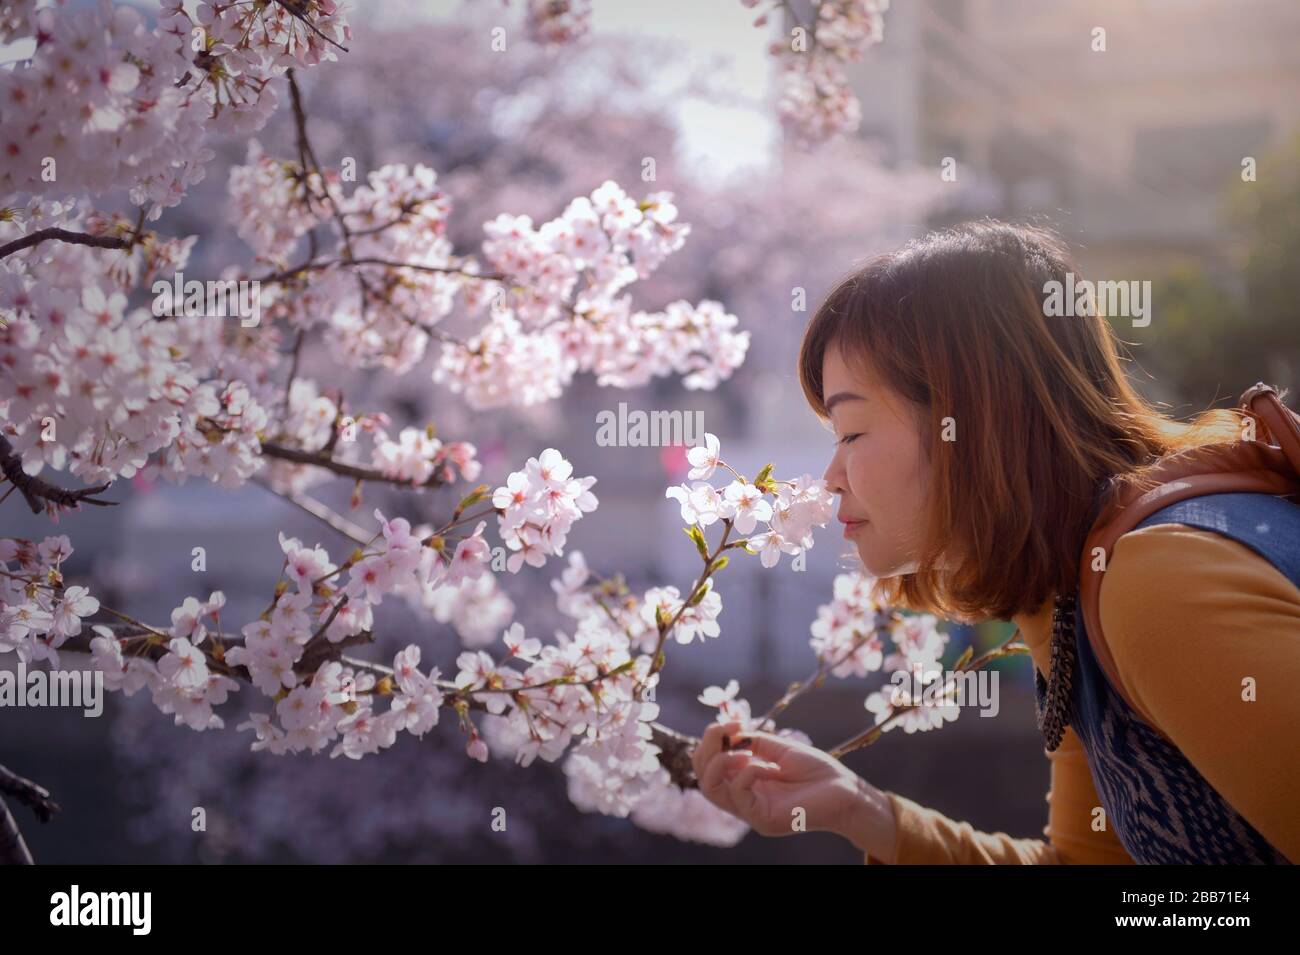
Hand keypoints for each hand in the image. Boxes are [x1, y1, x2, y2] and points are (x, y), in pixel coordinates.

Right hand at [691, 719, 889, 850]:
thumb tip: (725, 732)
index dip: (711, 739)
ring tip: (744, 751)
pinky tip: (769, 767)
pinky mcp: (762, 820)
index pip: (708, 764)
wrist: (845, 791)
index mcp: (743, 780)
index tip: (732, 721)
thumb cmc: (815, 770)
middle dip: (708, 747)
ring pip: (710, 789)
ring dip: (722, 761)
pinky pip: (739, 795)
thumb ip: (750, 742)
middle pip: (702, 776)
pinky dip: (749, 772)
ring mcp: (750, 811)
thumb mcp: (777, 748)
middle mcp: (742, 797)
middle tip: (728, 730)